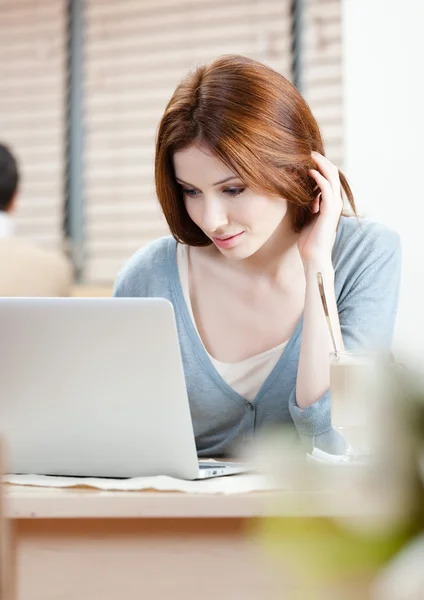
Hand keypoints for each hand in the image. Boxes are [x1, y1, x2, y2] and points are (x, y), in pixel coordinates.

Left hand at [297, 152, 342, 266]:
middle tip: (308, 150)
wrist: (314, 257)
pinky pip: (327, 190)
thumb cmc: (309, 240)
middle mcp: (334, 202)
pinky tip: (310, 171)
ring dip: (321, 165)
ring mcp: (334, 206)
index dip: (320, 166)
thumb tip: (299, 194)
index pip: (328, 178)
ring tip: (310, 155)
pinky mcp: (329, 212)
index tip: (306, 157)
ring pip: (332, 178)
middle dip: (321, 160)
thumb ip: (308, 205)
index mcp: (330, 203)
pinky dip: (319, 179)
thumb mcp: (307, 217)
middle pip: (332, 173)